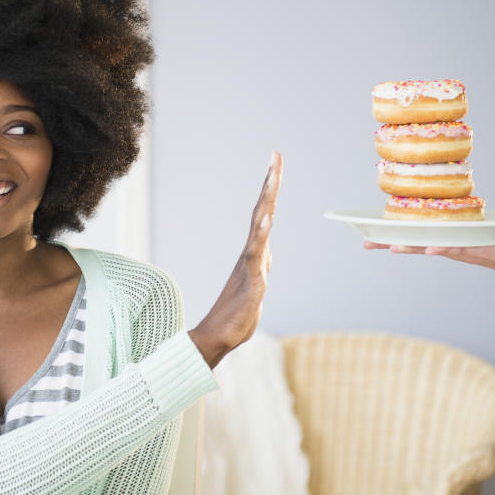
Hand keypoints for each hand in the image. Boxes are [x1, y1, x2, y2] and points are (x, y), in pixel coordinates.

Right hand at [189, 151, 282, 368]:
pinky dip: (261, 236)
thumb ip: (261, 265)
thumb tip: (265, 250)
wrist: (219, 337)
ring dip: (267, 201)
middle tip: (276, 156)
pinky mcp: (251, 281)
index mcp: (254, 252)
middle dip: (270, 183)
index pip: (264, 214)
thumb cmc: (237, 315)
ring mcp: (249, 265)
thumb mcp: (257, 284)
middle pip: (262, 211)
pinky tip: (267, 220)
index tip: (275, 164)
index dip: (270, 190)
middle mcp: (250, 253)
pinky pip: (256, 255)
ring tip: (273, 177)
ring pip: (259, 226)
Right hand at [363, 233, 494, 282]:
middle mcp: (453, 249)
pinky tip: (430, 248)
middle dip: (390, 243)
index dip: (393, 238)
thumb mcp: (482, 232)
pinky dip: (443, 249)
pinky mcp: (481, 250)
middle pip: (416, 245)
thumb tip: (451, 208)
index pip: (417, 240)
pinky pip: (458, 249)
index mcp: (450, 244)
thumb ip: (465, 225)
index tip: (369, 236)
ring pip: (432, 248)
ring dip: (411, 247)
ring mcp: (466, 251)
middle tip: (366, 243)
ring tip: (392, 245)